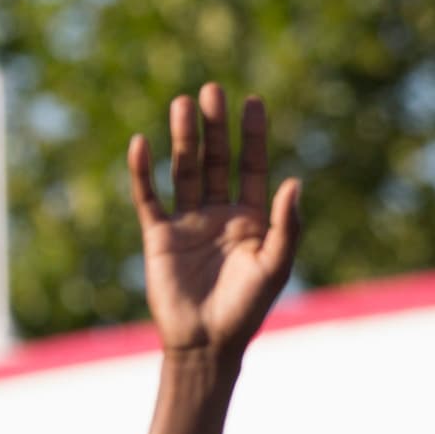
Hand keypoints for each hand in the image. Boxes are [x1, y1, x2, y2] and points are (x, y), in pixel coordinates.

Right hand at [127, 84, 300, 355]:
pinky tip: (141, 145)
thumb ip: (286, 224)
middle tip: (212, 90)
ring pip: (183, 171)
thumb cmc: (246, 308)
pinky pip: (149, 198)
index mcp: (250, 218)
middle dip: (214, 127)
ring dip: (182, 138)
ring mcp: (187, 223)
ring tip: (183, 103)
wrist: (205, 343)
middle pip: (214, 159)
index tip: (251, 102)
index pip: (250, 165)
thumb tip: (293, 181)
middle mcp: (218, 214)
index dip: (251, 135)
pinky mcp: (158, 237)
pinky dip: (143, 172)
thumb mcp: (276, 264)